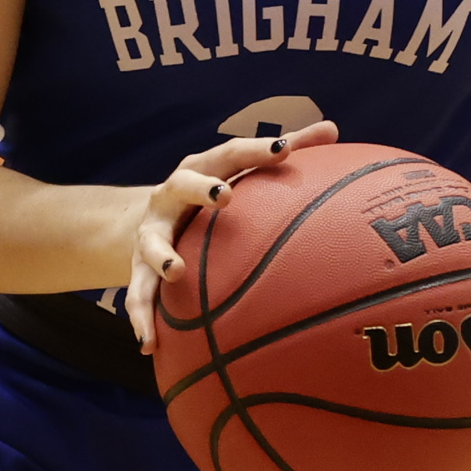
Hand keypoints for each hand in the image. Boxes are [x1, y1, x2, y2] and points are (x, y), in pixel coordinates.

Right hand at [120, 119, 338, 355]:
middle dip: (201, 190)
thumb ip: (284, 149)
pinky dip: (141, 318)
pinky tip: (149, 343)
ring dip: (162, 256)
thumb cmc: (208, 193)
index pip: (230, 154)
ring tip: (176, 272)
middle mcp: (171, 197)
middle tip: (224, 196)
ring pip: (152, 244)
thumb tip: (332, 128)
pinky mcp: (138, 269)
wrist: (142, 222)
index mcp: (201, 170)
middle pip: (182, 186)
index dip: (255, 150)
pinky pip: (139, 295)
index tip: (283, 149)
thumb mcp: (237, 170)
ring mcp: (152, 234)